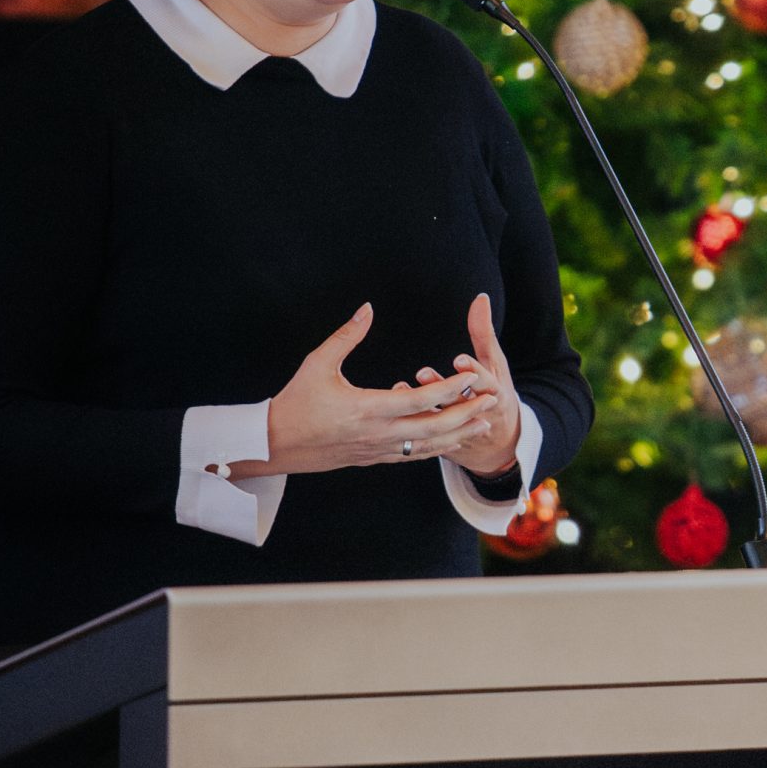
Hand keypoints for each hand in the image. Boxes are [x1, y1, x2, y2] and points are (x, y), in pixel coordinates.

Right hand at [239, 303, 500, 475]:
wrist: (274, 445)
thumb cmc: (295, 401)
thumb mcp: (317, 363)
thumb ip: (346, 336)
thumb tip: (368, 308)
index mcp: (367, 409)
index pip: (420, 400)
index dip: (450, 388)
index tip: (471, 376)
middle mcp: (378, 434)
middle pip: (434, 427)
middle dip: (467, 413)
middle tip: (492, 398)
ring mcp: (377, 450)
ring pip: (428, 446)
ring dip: (459, 434)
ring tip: (484, 422)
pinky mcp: (374, 459)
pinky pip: (413, 455)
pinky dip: (436, 447)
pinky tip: (452, 438)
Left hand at [415, 292, 521, 479]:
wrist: (501, 439)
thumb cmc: (495, 389)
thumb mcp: (495, 362)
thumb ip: (484, 332)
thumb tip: (480, 298)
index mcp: (495, 392)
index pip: (487, 382)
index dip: (474, 371)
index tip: (459, 359)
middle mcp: (480, 415)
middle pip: (463, 405)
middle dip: (443, 390)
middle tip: (422, 372)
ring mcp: (464, 432)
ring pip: (443, 424)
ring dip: (424, 407)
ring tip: (402, 388)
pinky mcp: (446, 445)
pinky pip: (428, 436)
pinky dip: (413, 421)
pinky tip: (397, 401)